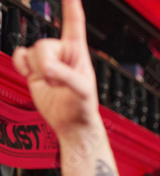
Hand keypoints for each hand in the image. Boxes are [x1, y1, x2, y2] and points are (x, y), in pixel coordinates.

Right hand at [12, 0, 99, 139]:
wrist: (70, 123)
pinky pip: (20, 55)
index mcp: (78, 52)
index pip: (74, 23)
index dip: (70, 6)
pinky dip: (22, 65)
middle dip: (47, 65)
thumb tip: (46, 68)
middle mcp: (62, 52)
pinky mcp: (34, 68)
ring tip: (52, 83)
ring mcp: (47, 60)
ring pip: (31, 52)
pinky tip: (31, 75)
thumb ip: (65, 76)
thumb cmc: (83, 106)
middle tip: (56, 81)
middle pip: (43, 45)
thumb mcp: (81, 90)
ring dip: (37, 70)